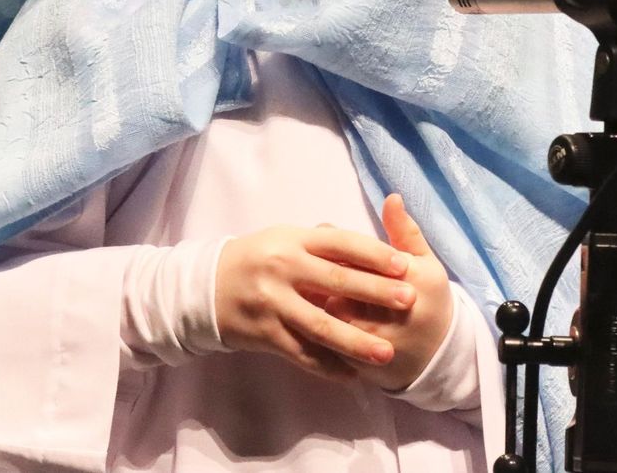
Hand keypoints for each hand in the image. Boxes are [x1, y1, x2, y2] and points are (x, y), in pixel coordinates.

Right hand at [215, 225, 415, 382]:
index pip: (341, 244)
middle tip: (410, 301)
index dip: (374, 254)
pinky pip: (301, 353)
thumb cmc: (257, 259)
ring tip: (386, 352)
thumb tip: (367, 248)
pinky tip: (351, 375)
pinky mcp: (264, 333)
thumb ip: (322, 245)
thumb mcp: (285, 240)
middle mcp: (284, 268)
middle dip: (376, 292)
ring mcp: (273, 302)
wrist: (207, 288)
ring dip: (356, 341)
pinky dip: (328, 366)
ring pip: (321, 325)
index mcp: (293, 240)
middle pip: (337, 281)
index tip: (403, 265)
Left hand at [324, 193, 453, 390]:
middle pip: (342, 285)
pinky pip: (329, 346)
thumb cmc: (428, 299)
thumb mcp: (424, 262)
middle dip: (322, 277)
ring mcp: (377, 340)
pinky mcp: (363, 364)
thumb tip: (392, 197)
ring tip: (309, 295)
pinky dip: (313, 333)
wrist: (437, 354)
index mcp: (411, 278)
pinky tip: (305, 321)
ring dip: (313, 304)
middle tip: (312, 271)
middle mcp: (395, 310)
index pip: (362, 255)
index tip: (325, 241)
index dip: (338, 249)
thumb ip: (404, 231)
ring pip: (331, 315)